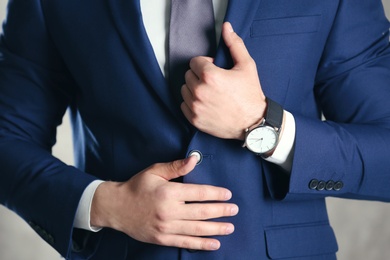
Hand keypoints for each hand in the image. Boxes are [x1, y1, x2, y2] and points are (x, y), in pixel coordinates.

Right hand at [90, 156, 238, 250]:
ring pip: (197, 229)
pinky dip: (201, 244)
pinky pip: (185, 243)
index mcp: (169, 192)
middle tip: (234, 211)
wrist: (116, 208)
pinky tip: (214, 244)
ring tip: (230, 228)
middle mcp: (169, 211)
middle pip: (201, 212)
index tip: (228, 195)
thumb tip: (195, 159)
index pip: (199, 193)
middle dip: (221, 211)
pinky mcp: (162, 239)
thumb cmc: (137, 187)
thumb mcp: (154, 171)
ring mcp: (166, 227)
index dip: (216, 194)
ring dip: (216, 229)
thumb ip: (176, 167)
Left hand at [181, 22, 266, 139]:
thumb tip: (226, 27)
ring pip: (184, 89)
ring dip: (194, 89)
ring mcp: (196, 107)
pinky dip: (191, 103)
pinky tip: (205, 103)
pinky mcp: (194, 120)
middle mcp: (199, 91)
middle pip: (188, 75)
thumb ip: (234, 44)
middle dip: (199, 76)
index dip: (206, 63)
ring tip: (209, 93)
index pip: (194, 61)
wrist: (254, 123)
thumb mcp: (246, 66)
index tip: (216, 70)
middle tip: (214, 82)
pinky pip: (183, 105)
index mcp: (210, 75)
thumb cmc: (250, 94)